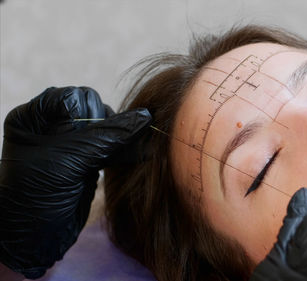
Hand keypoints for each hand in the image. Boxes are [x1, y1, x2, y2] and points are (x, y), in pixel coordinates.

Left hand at [0, 87, 151, 278]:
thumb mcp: (68, 161)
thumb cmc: (36, 196)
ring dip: (121, 138)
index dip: (85, 114)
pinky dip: (125, 151)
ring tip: (135, 148)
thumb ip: (107, 137)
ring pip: (107, 128)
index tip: (81, 139)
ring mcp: (70, 145)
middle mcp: (51, 126)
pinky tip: (141, 153)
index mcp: (33, 117)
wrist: (33, 241)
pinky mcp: (86, 162)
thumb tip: (145, 116)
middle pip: (94, 109)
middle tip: (102, 149)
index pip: (73, 97)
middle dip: (106, 126)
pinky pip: (112, 148)